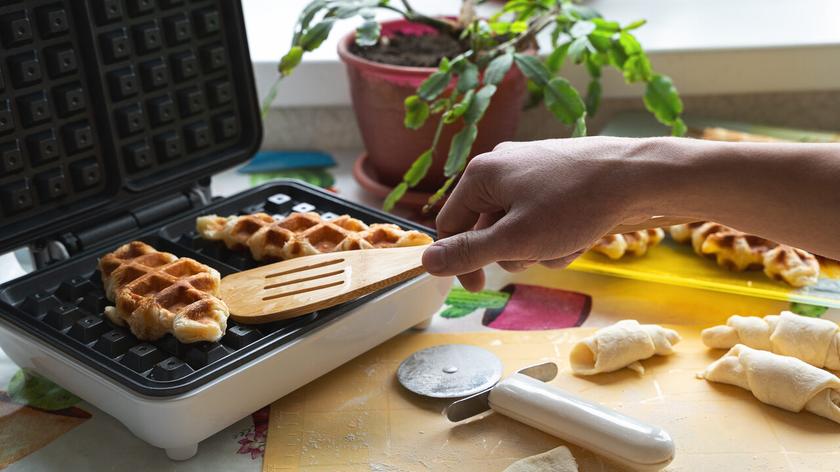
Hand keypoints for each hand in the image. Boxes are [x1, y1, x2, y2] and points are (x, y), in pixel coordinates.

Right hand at [422, 136, 664, 290]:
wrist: (636, 175)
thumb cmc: (574, 204)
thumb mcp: (514, 239)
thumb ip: (468, 252)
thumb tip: (427, 261)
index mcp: (481, 174)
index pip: (450, 225)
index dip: (461, 261)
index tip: (479, 288)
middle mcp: (501, 166)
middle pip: (486, 228)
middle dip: (512, 251)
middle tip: (538, 252)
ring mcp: (530, 169)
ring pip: (517, 226)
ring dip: (537, 246)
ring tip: (564, 243)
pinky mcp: (556, 176)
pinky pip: (541, 216)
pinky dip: (555, 233)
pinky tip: (578, 234)